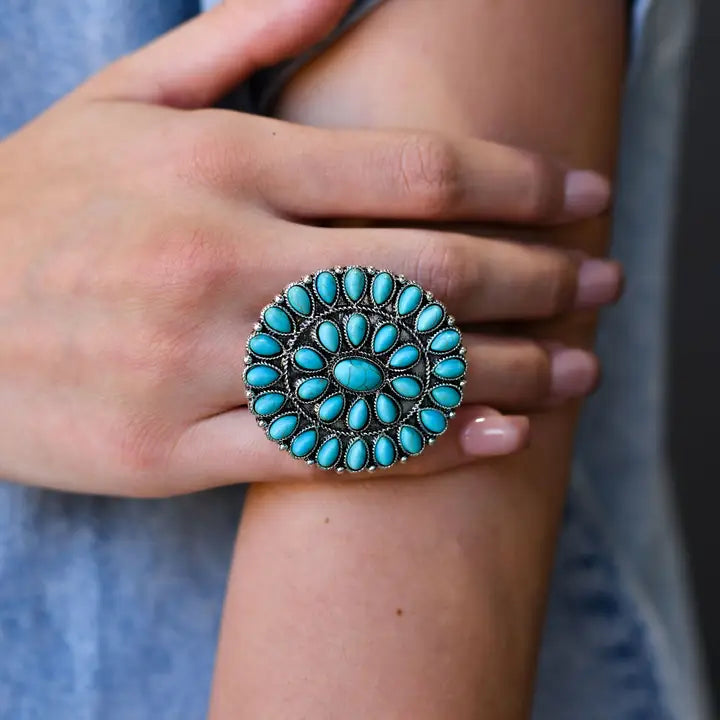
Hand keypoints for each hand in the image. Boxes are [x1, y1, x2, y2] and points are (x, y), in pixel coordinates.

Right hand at [0, 0, 619, 495]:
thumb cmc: (37, 207)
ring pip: (392, 372)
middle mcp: (221, 262)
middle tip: (605, 286)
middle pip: (430, 273)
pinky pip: (330, 451)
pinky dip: (426, 445)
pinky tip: (498, 435)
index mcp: (219, 166)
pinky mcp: (177, 449)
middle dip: (539, 278)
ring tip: (576, 371)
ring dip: (509, 370)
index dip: (523, 183)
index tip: (585, 196)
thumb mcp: (125, 102)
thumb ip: (241, 36)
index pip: (419, 172)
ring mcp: (200, 364)